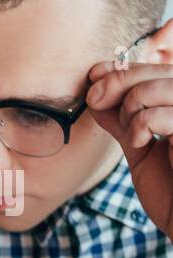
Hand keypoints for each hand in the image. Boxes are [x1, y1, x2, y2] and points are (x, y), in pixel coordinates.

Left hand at [87, 58, 172, 234]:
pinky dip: (139, 126)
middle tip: (94, 98)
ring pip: (154, 88)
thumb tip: (97, 90)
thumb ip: (122, 120)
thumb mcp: (140, 147)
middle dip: (117, 82)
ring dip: (129, 109)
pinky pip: (157, 115)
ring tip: (132, 134)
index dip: (122, 69)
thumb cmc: (170, 188)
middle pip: (155, 72)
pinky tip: (142, 143)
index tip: (93, 75)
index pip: (155, 70)